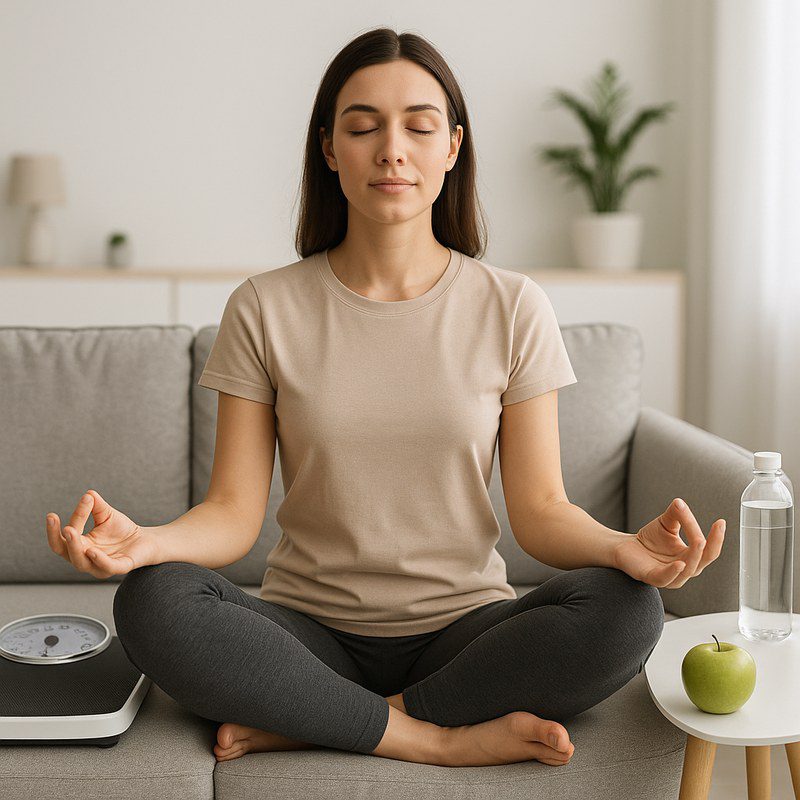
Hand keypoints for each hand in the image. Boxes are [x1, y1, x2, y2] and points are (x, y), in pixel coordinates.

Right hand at [45, 489, 159, 578]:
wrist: (146, 540)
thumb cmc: (121, 529)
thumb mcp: (106, 515)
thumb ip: (96, 506)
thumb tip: (88, 494)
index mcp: (80, 547)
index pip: (64, 538)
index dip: (57, 527)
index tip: (54, 513)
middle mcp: (87, 559)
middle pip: (66, 553)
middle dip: (61, 539)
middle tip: (58, 523)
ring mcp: (102, 566)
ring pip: (82, 563)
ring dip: (75, 548)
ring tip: (70, 531)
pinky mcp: (120, 567)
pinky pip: (107, 566)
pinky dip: (99, 560)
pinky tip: (92, 550)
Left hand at [612, 498, 725, 588]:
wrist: (626, 547)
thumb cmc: (650, 539)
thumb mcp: (667, 523)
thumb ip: (676, 514)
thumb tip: (680, 502)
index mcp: (692, 558)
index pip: (709, 549)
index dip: (716, 537)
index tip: (720, 522)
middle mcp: (684, 570)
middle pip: (703, 560)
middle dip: (712, 545)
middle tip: (717, 529)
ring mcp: (670, 577)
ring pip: (688, 570)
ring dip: (694, 556)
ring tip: (699, 541)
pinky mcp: (653, 578)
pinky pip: (666, 578)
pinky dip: (673, 572)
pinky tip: (679, 563)